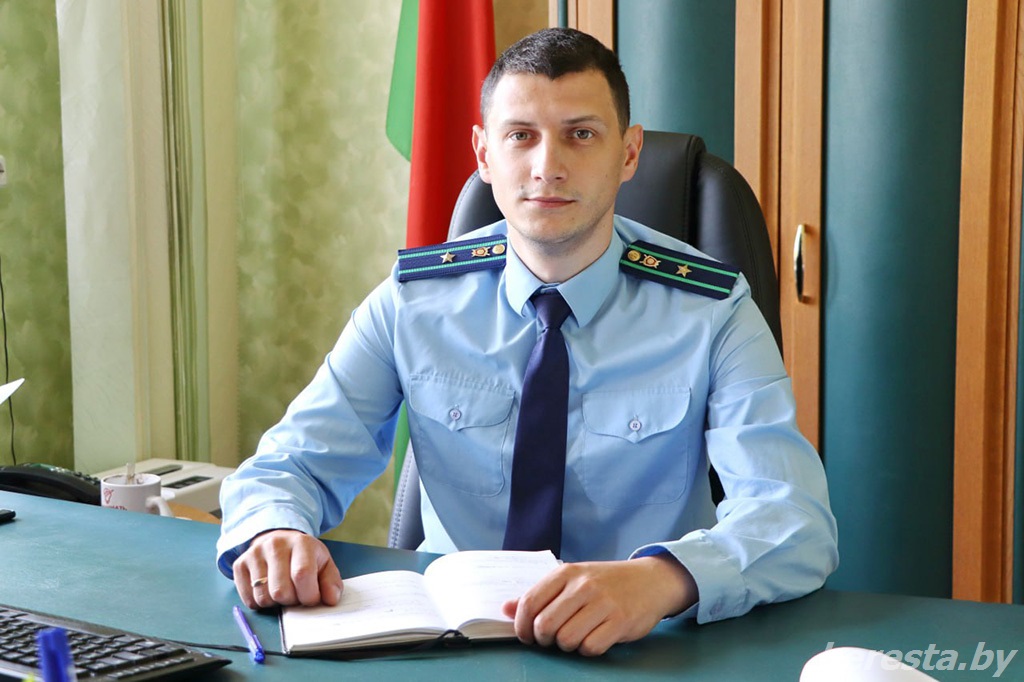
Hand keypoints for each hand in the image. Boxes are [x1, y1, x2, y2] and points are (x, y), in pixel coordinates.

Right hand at [232, 529, 342, 608]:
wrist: (279, 540)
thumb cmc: (305, 557)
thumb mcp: (324, 564)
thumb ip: (331, 582)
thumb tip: (331, 600)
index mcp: (301, 543)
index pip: (302, 575)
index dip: (309, 595)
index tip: (312, 597)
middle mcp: (275, 545)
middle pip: (280, 591)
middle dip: (292, 601)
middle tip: (296, 593)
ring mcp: (254, 554)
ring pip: (263, 598)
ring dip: (276, 603)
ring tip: (283, 590)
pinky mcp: (239, 564)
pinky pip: (248, 599)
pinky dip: (260, 603)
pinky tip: (268, 590)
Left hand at [501, 554, 696, 655]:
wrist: (650, 579)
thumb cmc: (606, 581)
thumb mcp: (572, 579)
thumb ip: (541, 594)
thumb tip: (506, 608)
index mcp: (566, 573)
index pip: (530, 602)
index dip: (522, 625)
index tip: (526, 635)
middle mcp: (584, 586)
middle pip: (545, 625)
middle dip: (543, 639)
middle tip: (551, 639)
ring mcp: (603, 603)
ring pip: (566, 639)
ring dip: (566, 645)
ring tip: (575, 637)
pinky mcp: (621, 621)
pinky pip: (591, 647)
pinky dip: (588, 649)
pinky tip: (593, 638)